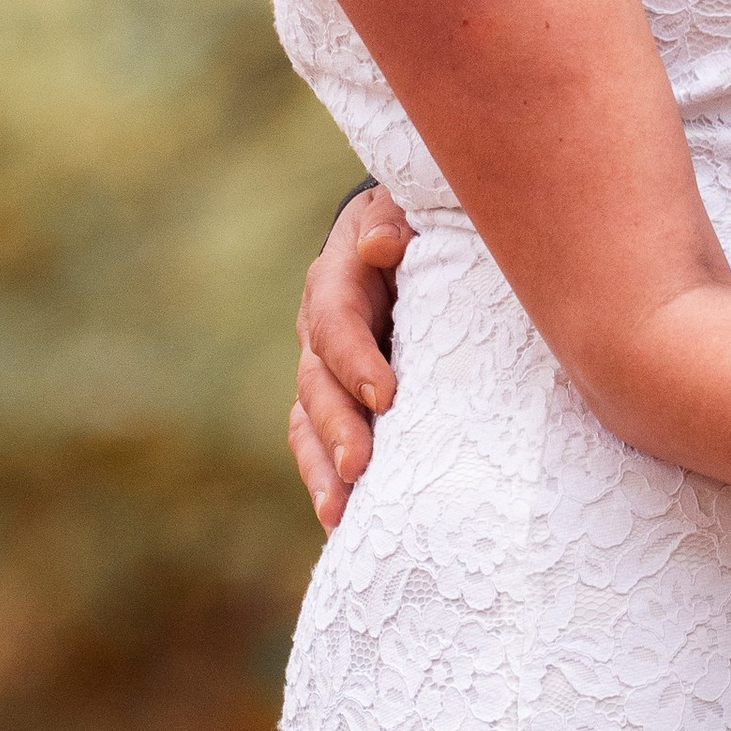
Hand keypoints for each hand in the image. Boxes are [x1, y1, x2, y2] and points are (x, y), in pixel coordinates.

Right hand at [290, 186, 410, 530]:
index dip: (354, 360)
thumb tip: (382, 244)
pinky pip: (320, 446)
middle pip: (316, 384)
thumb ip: (398, 218)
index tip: (386, 397)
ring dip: (323, 469)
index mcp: (338, 280)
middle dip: (337, 429)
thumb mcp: (410, 204)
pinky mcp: (337, 403)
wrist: (408, 238)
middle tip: (360, 468)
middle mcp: (320, 331)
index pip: (335, 323)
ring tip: (339, 514)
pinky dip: (328, 484)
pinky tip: (342, 526)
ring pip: (309, 423)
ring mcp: (323, 371)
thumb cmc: (421, 220)